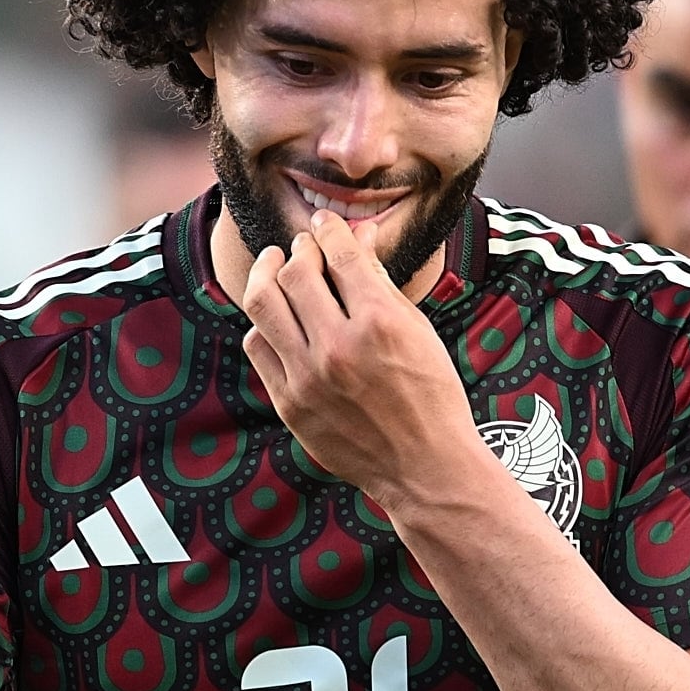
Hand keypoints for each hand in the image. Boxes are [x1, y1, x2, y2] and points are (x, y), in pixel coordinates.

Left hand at [230, 209, 489, 511]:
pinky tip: (277, 317)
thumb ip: (380, 282)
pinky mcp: (289, 404)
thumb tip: (359, 236)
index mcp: (379, 323)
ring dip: (266, 274)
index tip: (325, 223)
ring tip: (275, 265)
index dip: (329, 229)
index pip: (339, 254)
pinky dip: (264, 323)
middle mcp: (338, 347)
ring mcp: (308, 378)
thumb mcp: (417, 331)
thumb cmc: (432, 396)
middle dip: (299, 249)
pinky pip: (257, 346)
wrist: (425, 466)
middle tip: (304, 247)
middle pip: (294, 272)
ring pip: (262, 303)